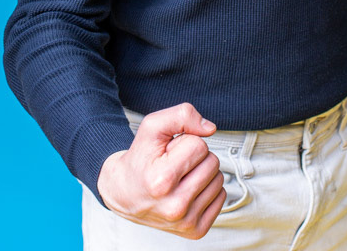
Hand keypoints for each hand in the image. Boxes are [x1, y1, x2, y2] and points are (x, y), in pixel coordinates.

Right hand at [96, 102, 226, 239]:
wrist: (125, 193)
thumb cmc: (140, 159)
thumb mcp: (152, 127)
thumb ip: (182, 115)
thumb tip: (210, 128)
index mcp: (161, 181)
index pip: (199, 145)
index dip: (185, 141)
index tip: (169, 151)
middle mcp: (174, 206)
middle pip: (212, 162)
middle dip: (196, 156)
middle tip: (175, 163)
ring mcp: (185, 222)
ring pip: (218, 179)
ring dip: (202, 172)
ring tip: (180, 176)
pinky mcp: (195, 231)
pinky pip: (221, 197)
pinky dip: (207, 189)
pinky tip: (187, 189)